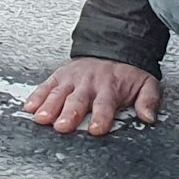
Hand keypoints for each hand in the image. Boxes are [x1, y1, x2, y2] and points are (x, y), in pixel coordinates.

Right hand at [25, 58, 160, 136]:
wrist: (112, 49)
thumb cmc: (126, 74)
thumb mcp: (146, 84)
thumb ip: (148, 101)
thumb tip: (148, 117)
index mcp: (110, 87)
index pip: (105, 104)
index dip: (100, 117)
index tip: (96, 129)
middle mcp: (89, 83)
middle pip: (77, 100)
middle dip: (69, 113)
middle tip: (61, 126)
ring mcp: (72, 79)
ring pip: (59, 93)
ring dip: (49, 106)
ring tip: (41, 118)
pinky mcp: (60, 76)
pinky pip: (46, 86)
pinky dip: (37, 96)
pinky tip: (29, 107)